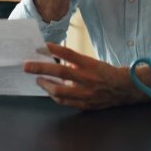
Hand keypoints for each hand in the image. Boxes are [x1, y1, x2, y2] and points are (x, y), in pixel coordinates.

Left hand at [23, 43, 148, 109]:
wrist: (123, 88)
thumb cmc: (104, 72)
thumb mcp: (91, 62)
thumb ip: (74, 61)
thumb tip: (52, 56)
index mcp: (90, 64)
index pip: (69, 54)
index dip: (54, 49)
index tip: (40, 46)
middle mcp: (88, 78)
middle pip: (61, 72)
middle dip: (41, 69)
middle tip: (26, 66)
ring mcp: (86, 93)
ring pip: (60, 91)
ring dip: (45, 85)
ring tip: (38, 79)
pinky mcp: (86, 105)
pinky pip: (65, 102)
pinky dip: (54, 96)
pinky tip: (49, 91)